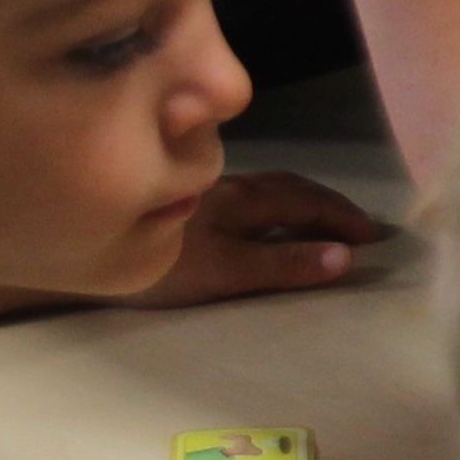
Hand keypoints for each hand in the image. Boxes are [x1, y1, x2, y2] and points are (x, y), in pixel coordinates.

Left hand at [122, 172, 390, 308]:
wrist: (81, 249)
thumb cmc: (159, 266)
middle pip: (293, 189)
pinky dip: (275, 204)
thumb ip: (283, 265)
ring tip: (325, 220)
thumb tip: (344, 257)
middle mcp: (229, 187)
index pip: (310, 203)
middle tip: (363, 228)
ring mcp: (205, 192)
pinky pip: (248, 195)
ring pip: (269, 189)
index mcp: (245, 200)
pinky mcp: (184, 203)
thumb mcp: (227, 272)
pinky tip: (264, 218)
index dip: (346, 218)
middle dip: (332, 205)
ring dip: (304, 201)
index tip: (378, 238)